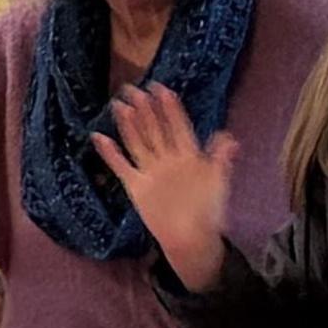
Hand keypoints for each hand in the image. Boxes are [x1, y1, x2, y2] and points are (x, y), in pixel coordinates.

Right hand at [87, 84, 237, 289]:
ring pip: (137, 142)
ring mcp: (150, 171)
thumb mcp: (219, 181)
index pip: (177, 126)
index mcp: (188, 155)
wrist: (192, 238)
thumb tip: (228, 137)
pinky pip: (121, 166)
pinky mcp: (136, 186)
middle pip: (154, 129)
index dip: (170, 108)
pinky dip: (110, 153)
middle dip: (145, 109)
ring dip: (128, 124)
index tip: (161, 89)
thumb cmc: (209, 209)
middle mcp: (167, 159)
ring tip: (119, 105)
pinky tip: (99, 137)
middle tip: (133, 88)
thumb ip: (220, 158)